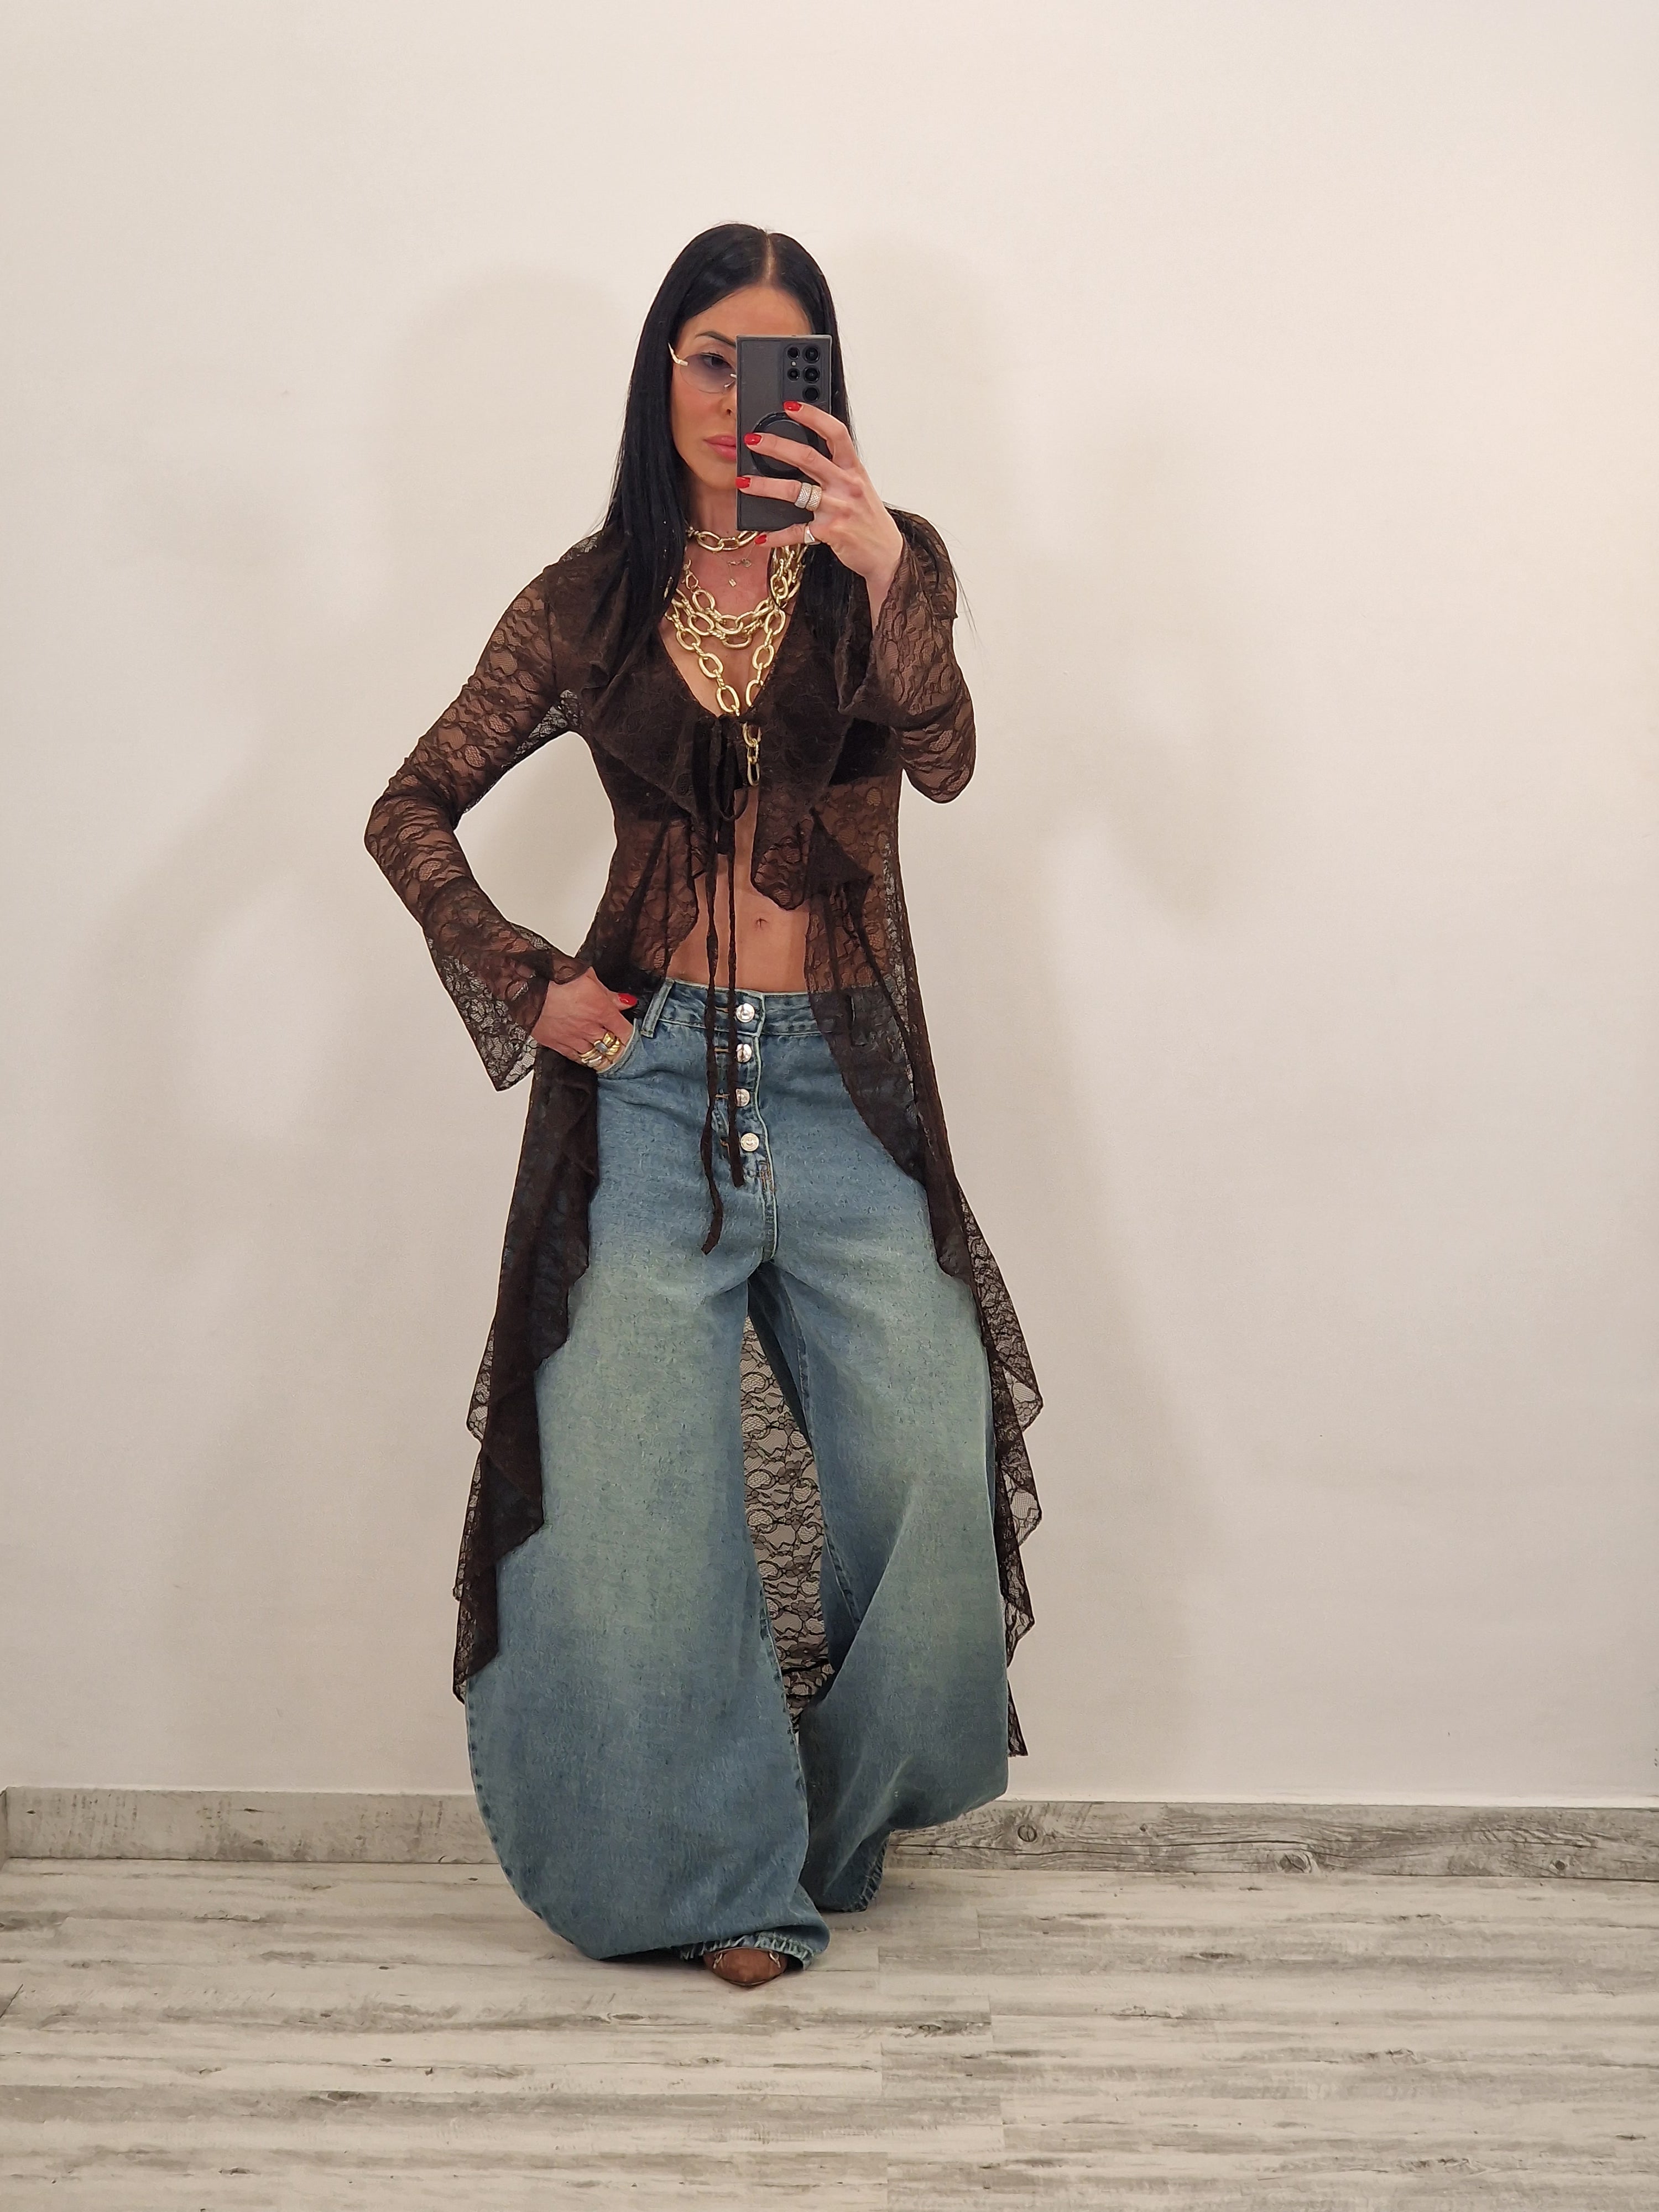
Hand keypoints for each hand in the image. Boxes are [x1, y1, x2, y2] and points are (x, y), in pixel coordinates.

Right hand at [530, 968, 634, 1067]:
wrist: (527, 986)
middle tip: (621, 1049)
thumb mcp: (588, 977)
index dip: (630, 1036)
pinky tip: (587, 1055)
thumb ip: (610, 994)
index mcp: (601, 1010)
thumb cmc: (555, 977)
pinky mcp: (556, 1044)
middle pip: (612, 1048)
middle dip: (619, 1049)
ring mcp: (573, 1038)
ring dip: (602, 1055)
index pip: (625, 1032)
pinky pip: (576, 1058)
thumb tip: (627, 1002)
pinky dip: (584, 1058)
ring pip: (595, 1056)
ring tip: (607, 1055)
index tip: (630, 1036)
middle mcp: (589, 1028)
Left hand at [737, 402, 904, 617]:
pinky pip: (797, 531)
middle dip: (776, 446)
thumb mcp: (859, 487)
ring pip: (796, 491)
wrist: (886, 553)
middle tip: (752, 440)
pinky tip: (761, 536)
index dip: (813, 416)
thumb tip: (803, 453)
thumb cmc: (869, 518)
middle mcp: (846, 485)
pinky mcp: (830, 533)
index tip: (790, 406)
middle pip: (808, 457)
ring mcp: (838, 509)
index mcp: (853, 469)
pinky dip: (776, 535)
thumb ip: (837, 470)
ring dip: (765, 487)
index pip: (835, 433)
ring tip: (744, 483)